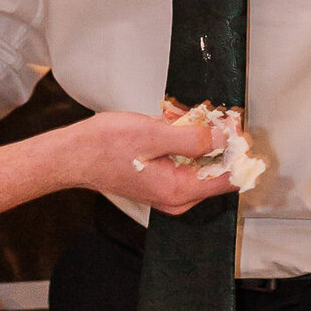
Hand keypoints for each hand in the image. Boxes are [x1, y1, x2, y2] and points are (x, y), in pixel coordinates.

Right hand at [69, 111, 233, 212]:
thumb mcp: (152, 134)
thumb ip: (192, 138)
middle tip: (202, 112)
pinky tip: (167, 123)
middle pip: (216, 168)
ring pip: (199, 160)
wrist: (72, 156)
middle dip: (213, 136)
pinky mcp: (161, 181)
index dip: (237, 148)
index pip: (229, 177)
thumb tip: (223, 137)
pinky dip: (180, 140)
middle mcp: (177, 197)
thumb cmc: (103, 147)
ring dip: (193, 134)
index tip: (233, 124)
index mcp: (178, 191)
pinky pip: (183, 160)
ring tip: (175, 116)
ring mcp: (169, 191)